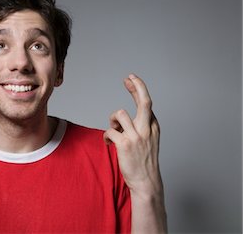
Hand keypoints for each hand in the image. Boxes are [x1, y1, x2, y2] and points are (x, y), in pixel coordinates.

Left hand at [103, 74, 162, 194]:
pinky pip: (109, 131)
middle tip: (128, 78)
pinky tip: (108, 143)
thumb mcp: (148, 140)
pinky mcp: (125, 144)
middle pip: (144, 101)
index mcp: (153, 127)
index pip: (146, 102)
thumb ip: (140, 125)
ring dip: (112, 120)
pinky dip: (106, 136)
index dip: (138, 88)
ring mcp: (137, 136)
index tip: (130, 79)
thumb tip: (122, 115)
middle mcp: (147, 129)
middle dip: (137, 86)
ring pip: (120, 114)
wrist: (146, 181)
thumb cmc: (143, 160)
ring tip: (113, 130)